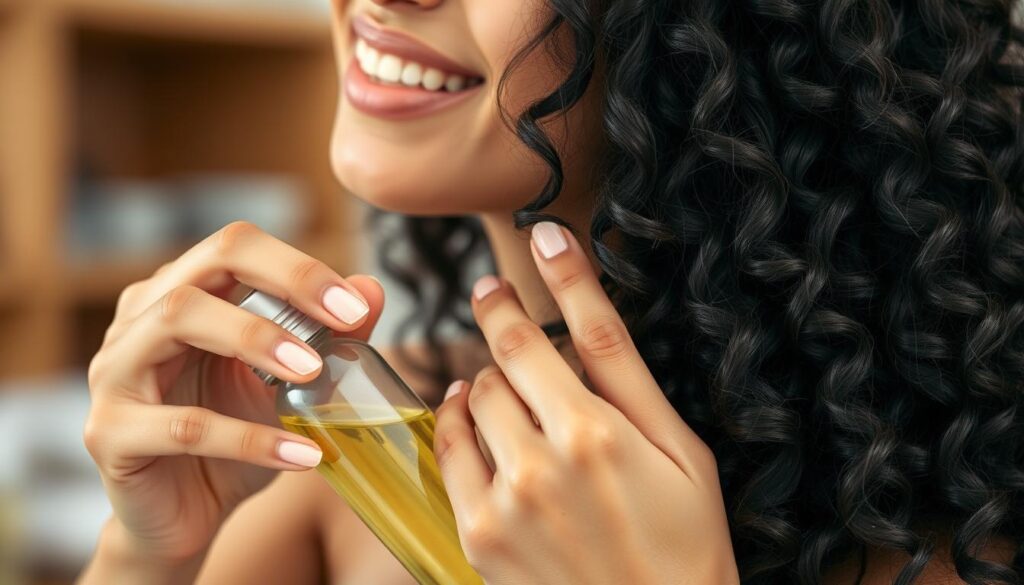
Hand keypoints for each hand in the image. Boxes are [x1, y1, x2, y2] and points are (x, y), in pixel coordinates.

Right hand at [83, 222, 383, 564]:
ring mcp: (115, 372)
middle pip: (204, 268)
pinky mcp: (110, 433)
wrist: (183, 517)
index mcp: (180, 294)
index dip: (297, 265)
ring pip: (177, 320)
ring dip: (256, 339)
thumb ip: (328, 338)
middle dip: (283, 283)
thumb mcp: (289, 387)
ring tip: (313, 373)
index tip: (356, 305)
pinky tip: (301, 455)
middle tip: (345, 321)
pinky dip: (248, 438)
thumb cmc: (234, 438)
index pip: (234, 246)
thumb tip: (373, 290)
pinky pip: (182, 425)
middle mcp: (139, 320)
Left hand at [433, 222, 738, 584]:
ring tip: (505, 384)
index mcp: (598, 433)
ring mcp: (505, 500)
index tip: (536, 240)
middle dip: (505, 328)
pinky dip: (454, 422)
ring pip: (473, 400)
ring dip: (487, 381)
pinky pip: (448, 452)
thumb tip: (584, 303)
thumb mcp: (678, 451)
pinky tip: (467, 413)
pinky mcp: (479, 533)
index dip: (541, 278)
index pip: (549, 331)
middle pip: (502, 361)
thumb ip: (626, 376)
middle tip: (503, 309)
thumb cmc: (684, 539)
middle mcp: (544, 462)